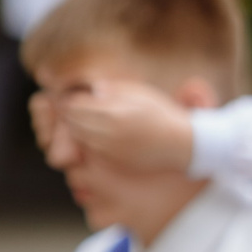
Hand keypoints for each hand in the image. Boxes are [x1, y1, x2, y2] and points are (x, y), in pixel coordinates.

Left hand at [55, 76, 196, 172]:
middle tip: (74, 108)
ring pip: (78, 137)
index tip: (73, 97)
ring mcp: (111, 150)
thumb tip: (93, 90)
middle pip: (72, 121)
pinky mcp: (114, 161)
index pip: (75, 104)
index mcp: (114, 113)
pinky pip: (90, 149)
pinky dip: (88, 140)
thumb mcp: (141, 94)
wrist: (182, 144)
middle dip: (70, 113)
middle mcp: (109, 133)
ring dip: (77, 127)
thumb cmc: (162, 115)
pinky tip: (98, 133)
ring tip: (85, 120)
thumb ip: (114, 89)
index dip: (70, 99)